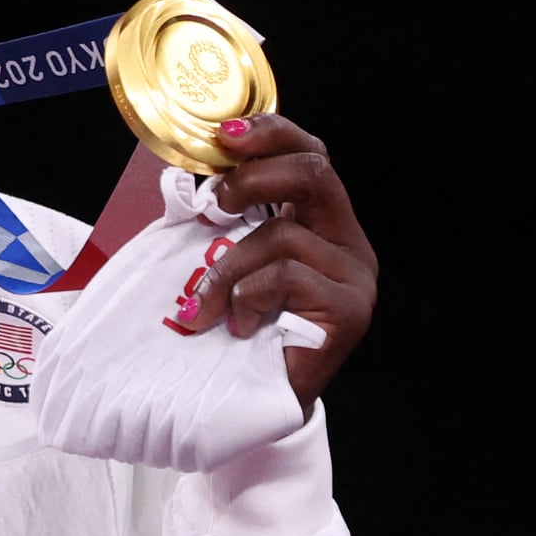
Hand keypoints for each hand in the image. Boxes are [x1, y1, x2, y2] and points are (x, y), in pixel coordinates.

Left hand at [189, 114, 378, 414]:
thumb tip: (180, 179)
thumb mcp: (229, 262)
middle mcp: (347, 242)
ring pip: (283, 234)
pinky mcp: (350, 309)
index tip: (225, 133)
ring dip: (228, 267)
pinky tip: (239, 324)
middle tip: (215, 204)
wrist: (258, 402)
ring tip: (206, 303)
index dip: (272, 133)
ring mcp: (355, 275)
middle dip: (253, 178)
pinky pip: (285, 277)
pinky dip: (246, 297)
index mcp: (321, 222)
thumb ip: (225, 222)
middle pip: (314, 173)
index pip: (310, 154)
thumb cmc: (239, 329)